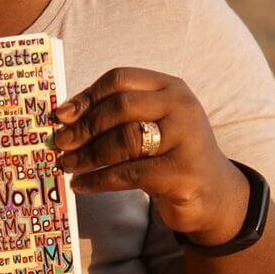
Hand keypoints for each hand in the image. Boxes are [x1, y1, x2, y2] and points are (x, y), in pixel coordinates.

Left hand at [51, 67, 250, 246]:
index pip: (121, 79)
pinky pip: (129, 173)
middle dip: (84, 127)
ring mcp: (185, 139)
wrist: (215, 194)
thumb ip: (117, 115)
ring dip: (88, 155)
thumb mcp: (150, 124)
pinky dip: (98, 180)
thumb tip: (64, 117)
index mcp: (170, 87)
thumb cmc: (170, 154)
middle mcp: (181, 107)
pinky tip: (81, 185)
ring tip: (67, 165)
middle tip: (59, 143)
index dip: (87, 95)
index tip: (61, 115)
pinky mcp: (181, 173)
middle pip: (120, 107)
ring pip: (124, 140)